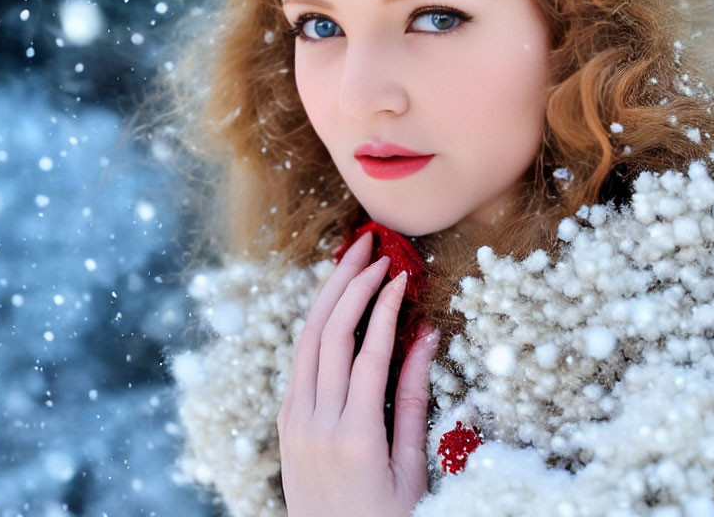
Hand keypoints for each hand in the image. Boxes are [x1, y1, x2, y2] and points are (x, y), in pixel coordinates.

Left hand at [277, 231, 439, 516]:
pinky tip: (335, 306)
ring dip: (328, 295)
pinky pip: (299, 363)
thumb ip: (414, 399)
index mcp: (355, 436)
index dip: (385, 306)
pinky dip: (317, 326)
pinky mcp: (286, 423)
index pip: (368, 351)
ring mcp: (294, 422)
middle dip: (349, 282)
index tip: (401, 273)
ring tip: (350, 260)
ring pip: (305, 341)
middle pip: (327, 333)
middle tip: (371, 246)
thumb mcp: (411, 467)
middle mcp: (316, 423)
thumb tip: (426, 338)